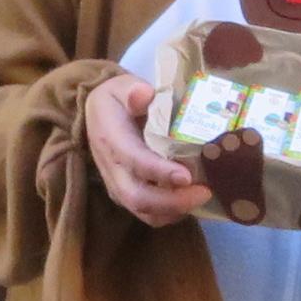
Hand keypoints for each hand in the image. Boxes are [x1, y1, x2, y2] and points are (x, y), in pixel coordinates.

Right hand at [82, 70, 210, 225]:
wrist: (96, 117)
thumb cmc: (114, 100)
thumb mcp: (120, 86)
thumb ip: (132, 91)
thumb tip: (144, 94)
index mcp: (110, 139)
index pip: (134, 161)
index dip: (160, 172)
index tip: (186, 176)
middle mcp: (112, 169)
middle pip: (137, 197)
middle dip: (172, 201)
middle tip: (205, 192)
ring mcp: (118, 186)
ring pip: (144, 211)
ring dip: (175, 210)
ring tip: (203, 197)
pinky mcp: (127, 195)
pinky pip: (149, 214)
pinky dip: (171, 213)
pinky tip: (192, 200)